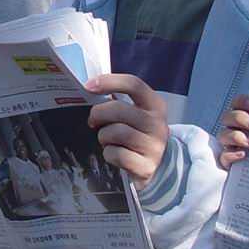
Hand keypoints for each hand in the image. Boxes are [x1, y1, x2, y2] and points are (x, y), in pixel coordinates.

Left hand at [84, 74, 168, 190]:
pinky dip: (108, 153)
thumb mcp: (137, 114)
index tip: (88, 86)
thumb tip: (90, 89)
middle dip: (98, 113)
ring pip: (116, 132)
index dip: (109, 82)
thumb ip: (120, 102)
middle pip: (119, 109)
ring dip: (103, 136)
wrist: (159, 166)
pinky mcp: (146, 166)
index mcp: (155, 105)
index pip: (134, 85)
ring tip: (105, 139)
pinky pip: (116, 154)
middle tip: (93, 121)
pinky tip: (113, 153)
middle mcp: (158, 124)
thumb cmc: (139, 133)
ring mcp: (154, 147)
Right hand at [218, 94, 248, 168]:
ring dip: (236, 136)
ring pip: (223, 135)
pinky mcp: (229, 162)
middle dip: (240, 118)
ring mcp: (231, 146)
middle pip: (228, 117)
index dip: (242, 101)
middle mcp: (236, 129)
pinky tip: (243, 155)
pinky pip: (223, 156)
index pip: (238, 104)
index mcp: (248, 118)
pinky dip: (231, 154)